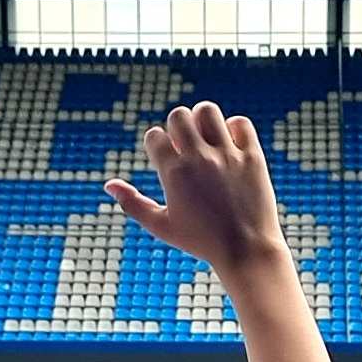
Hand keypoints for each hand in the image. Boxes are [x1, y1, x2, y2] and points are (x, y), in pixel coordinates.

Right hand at [103, 103, 288, 278]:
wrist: (246, 251)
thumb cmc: (201, 241)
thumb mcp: (161, 226)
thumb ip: (132, 204)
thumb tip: (109, 184)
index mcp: (174, 174)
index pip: (154, 137)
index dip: (156, 145)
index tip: (167, 161)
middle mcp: (200, 159)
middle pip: (178, 115)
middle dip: (176, 126)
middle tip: (185, 146)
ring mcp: (228, 155)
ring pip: (208, 111)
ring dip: (202, 119)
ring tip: (206, 138)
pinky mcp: (252, 156)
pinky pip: (240, 123)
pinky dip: (233, 127)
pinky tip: (230, 144)